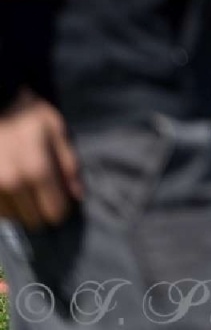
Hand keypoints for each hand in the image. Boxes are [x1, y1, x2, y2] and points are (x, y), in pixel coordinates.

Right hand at [0, 91, 81, 229]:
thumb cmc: (28, 116)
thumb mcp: (57, 132)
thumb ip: (69, 165)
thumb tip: (78, 195)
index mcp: (37, 170)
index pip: (54, 211)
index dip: (61, 211)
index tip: (62, 204)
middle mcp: (12, 183)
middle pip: (33, 218)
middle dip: (42, 211)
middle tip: (44, 196)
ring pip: (12, 217)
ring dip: (22, 210)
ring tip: (27, 192)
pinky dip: (6, 205)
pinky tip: (12, 190)